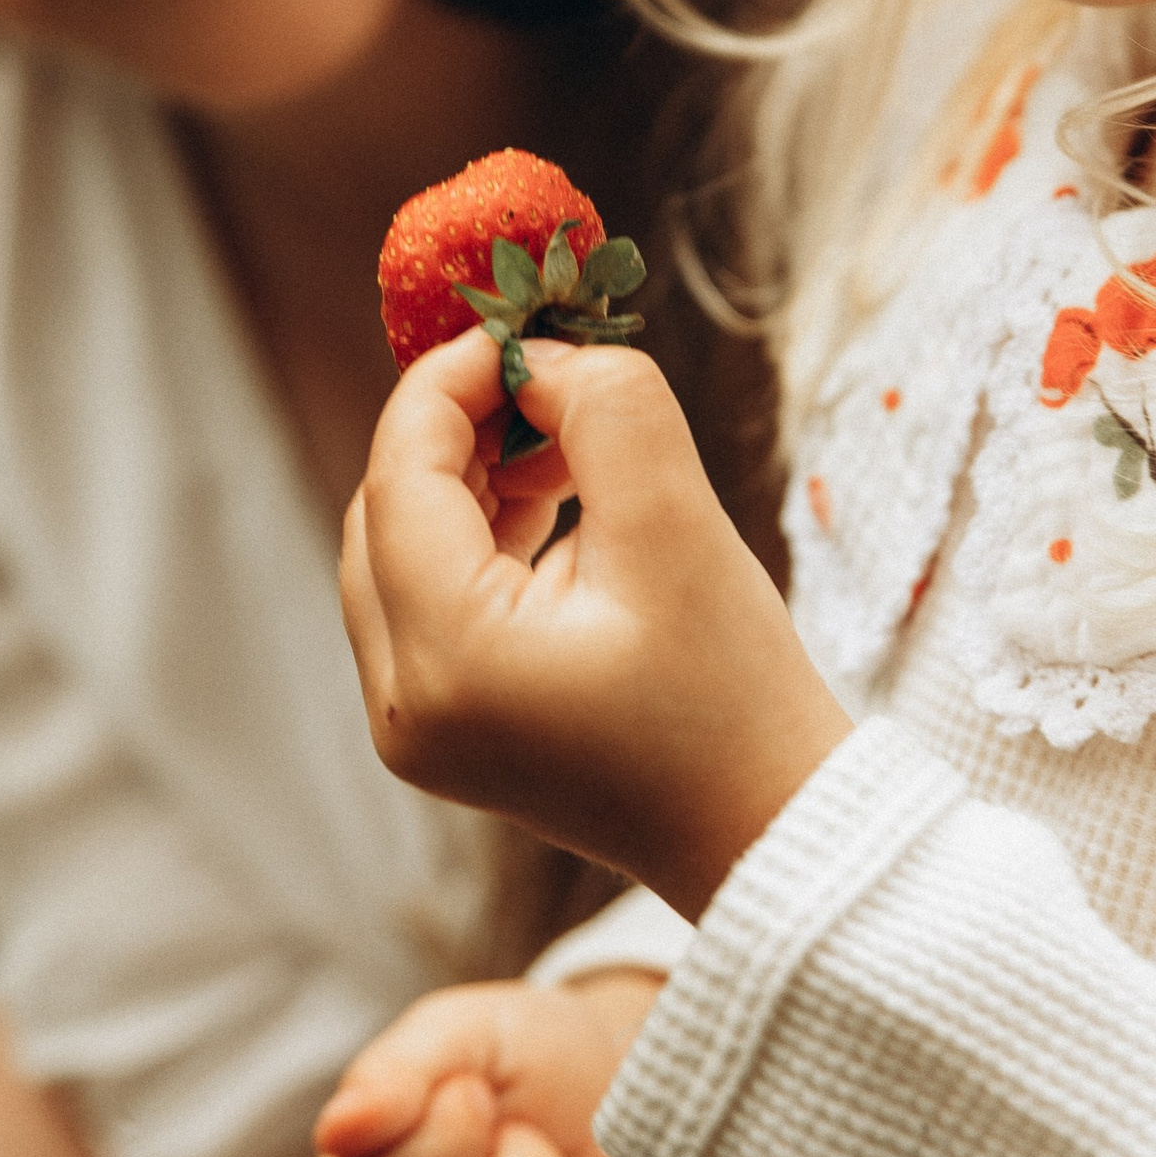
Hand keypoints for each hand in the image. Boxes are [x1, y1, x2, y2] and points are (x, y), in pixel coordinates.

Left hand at [339, 331, 849, 917]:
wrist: (770, 833)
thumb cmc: (735, 695)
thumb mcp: (676, 523)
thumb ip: (602, 406)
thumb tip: (539, 355)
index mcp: (445, 661)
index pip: (401, 475)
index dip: (451, 380)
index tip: (524, 323)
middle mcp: (403, 708)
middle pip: (384, 511)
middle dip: (457, 427)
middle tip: (547, 374)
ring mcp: (417, 730)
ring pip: (401, 552)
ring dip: (470, 478)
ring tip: (568, 440)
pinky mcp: (447, 733)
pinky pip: (429, 600)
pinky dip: (480, 535)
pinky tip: (558, 502)